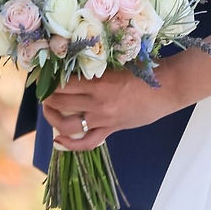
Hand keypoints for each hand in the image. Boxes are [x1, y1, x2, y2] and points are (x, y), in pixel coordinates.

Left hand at [41, 66, 176, 151]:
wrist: (167, 89)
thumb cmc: (146, 71)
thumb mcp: (119, 65)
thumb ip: (99, 70)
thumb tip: (78, 68)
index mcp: (100, 83)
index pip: (65, 84)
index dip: (50, 81)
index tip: (44, 76)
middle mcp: (98, 104)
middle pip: (62, 102)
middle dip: (48, 96)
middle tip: (43, 89)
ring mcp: (103, 120)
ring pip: (68, 124)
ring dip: (53, 117)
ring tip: (48, 109)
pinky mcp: (110, 130)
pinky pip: (86, 142)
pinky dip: (70, 144)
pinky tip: (59, 139)